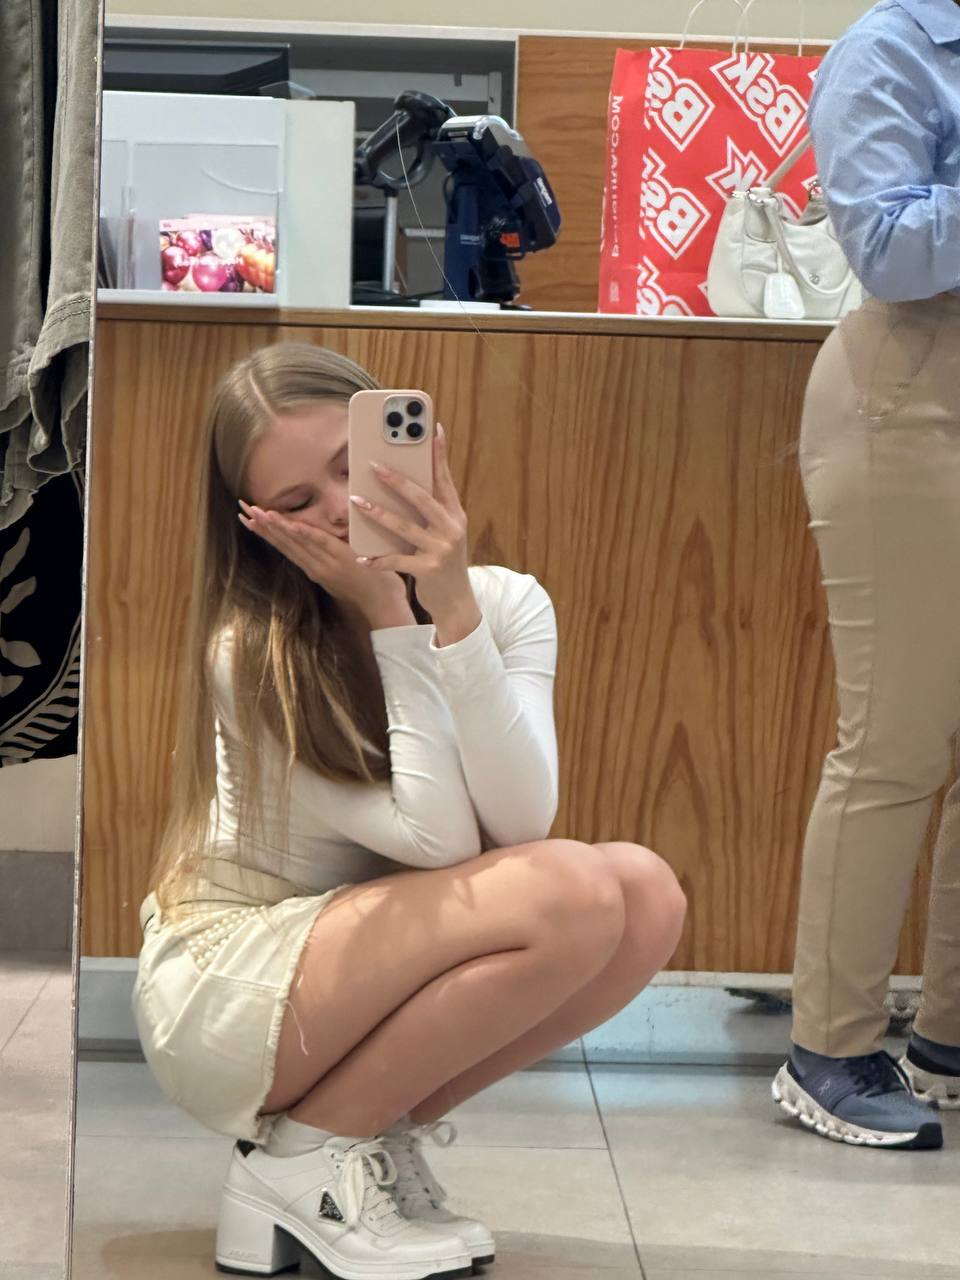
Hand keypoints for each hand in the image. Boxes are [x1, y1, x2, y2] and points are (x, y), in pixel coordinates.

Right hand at [238, 502, 413, 629]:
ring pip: (296, 541)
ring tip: (256, 512)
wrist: (384, 606)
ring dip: (275, 526)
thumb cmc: (371, 589)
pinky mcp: (341, 557)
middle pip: (284, 543)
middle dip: (262, 526)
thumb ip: (330, 560)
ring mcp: (327, 562)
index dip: (266, 533)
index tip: (248, 519)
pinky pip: (319, 542)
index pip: (286, 547)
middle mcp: (315, 566)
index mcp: (315, 569)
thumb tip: (322, 546)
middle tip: (242, 508)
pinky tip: (287, 523)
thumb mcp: (343, 574)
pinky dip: (302, 532)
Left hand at [348, 423, 480, 644]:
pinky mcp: (428, 571)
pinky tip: (361, 556)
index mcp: (454, 514)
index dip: (439, 454)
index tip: (433, 429)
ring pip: (405, 527)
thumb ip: (431, 510)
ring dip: (378, 513)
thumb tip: (405, 482)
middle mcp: (451, 528)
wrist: (458, 602)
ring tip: (356, 502)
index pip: (445, 479)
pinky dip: (378, 559)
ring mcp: (440, 549)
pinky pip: (397, 561)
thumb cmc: (444, 562)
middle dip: (397, 480)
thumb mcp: (444, 532)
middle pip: (422, 498)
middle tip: (373, 464)